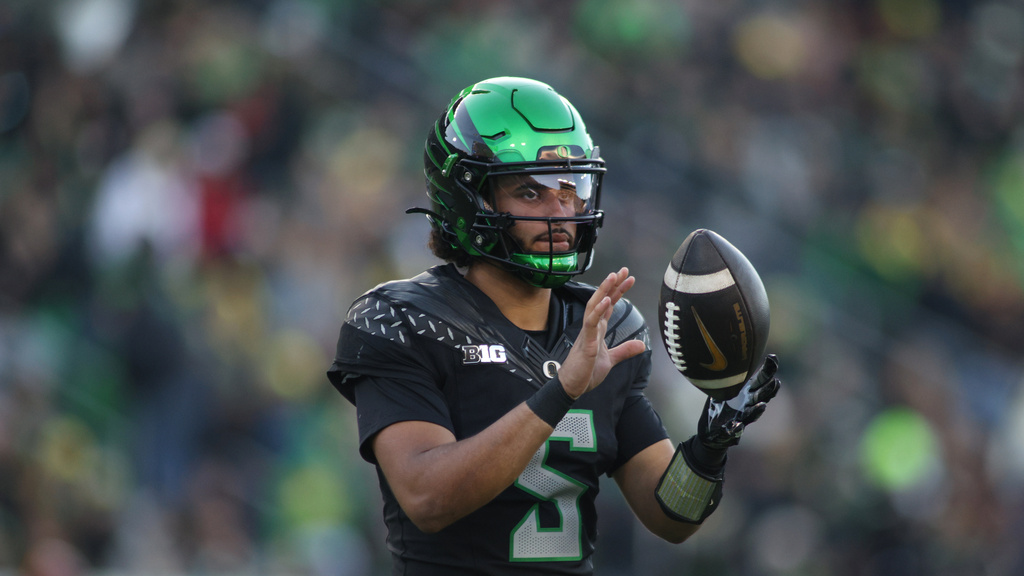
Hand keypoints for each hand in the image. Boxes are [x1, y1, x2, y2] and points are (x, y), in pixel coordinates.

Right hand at [558, 267, 646, 398]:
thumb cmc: (586, 373)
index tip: (628, 278)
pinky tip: (606, 300)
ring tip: (613, 276)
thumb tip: (641, 345)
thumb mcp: (611, 360)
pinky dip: (598, 311)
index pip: (609, 305)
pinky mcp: (585, 343)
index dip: (618, 291)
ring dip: (604, 291)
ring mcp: (588, 333)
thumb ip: (625, 351)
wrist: (572, 387)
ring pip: (594, 306)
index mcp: (598, 330)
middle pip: (602, 300)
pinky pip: (591, 323)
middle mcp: (592, 327)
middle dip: (612, 284)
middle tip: (623, 270)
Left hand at [698, 354, 780, 450]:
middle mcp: (748, 404)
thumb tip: (727, 348)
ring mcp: (741, 418)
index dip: (768, 370)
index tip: (773, 357)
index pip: (761, 379)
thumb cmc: (720, 405)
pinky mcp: (730, 431)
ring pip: (752, 414)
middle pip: (761, 396)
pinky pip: (734, 430)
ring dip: (757, 410)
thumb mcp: (723, 387)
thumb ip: (728, 373)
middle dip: (768, 390)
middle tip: (775, 382)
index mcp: (747, 392)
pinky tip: (737, 426)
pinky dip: (735, 429)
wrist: (712, 432)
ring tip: (762, 406)